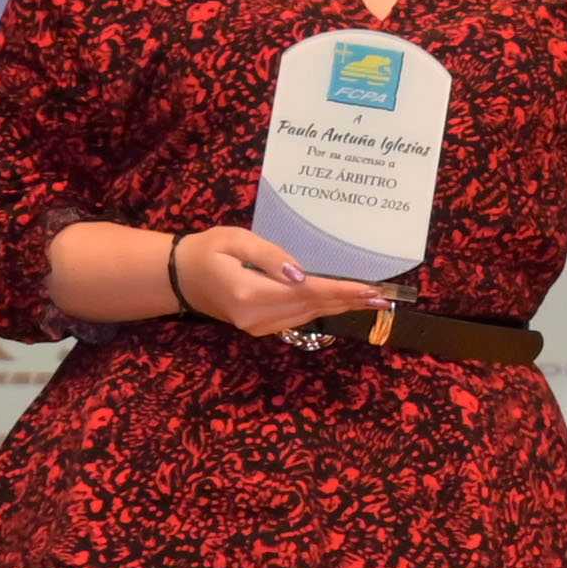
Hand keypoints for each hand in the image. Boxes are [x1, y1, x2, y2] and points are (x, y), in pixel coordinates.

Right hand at [169, 226, 391, 338]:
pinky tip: (342, 303)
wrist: (181, 277)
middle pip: (313, 308)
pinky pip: (298, 318)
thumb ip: (270, 257)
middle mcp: (256, 317)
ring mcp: (258, 327)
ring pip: (308, 316)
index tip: (370, 289)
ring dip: (340, 307)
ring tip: (372, 300)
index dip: (341, 291)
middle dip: (350, 301)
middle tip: (386, 298)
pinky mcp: (260, 328)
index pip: (307, 293)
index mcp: (250, 294)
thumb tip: (301, 274)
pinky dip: (322, 309)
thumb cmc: (208, 250)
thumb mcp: (236, 239)